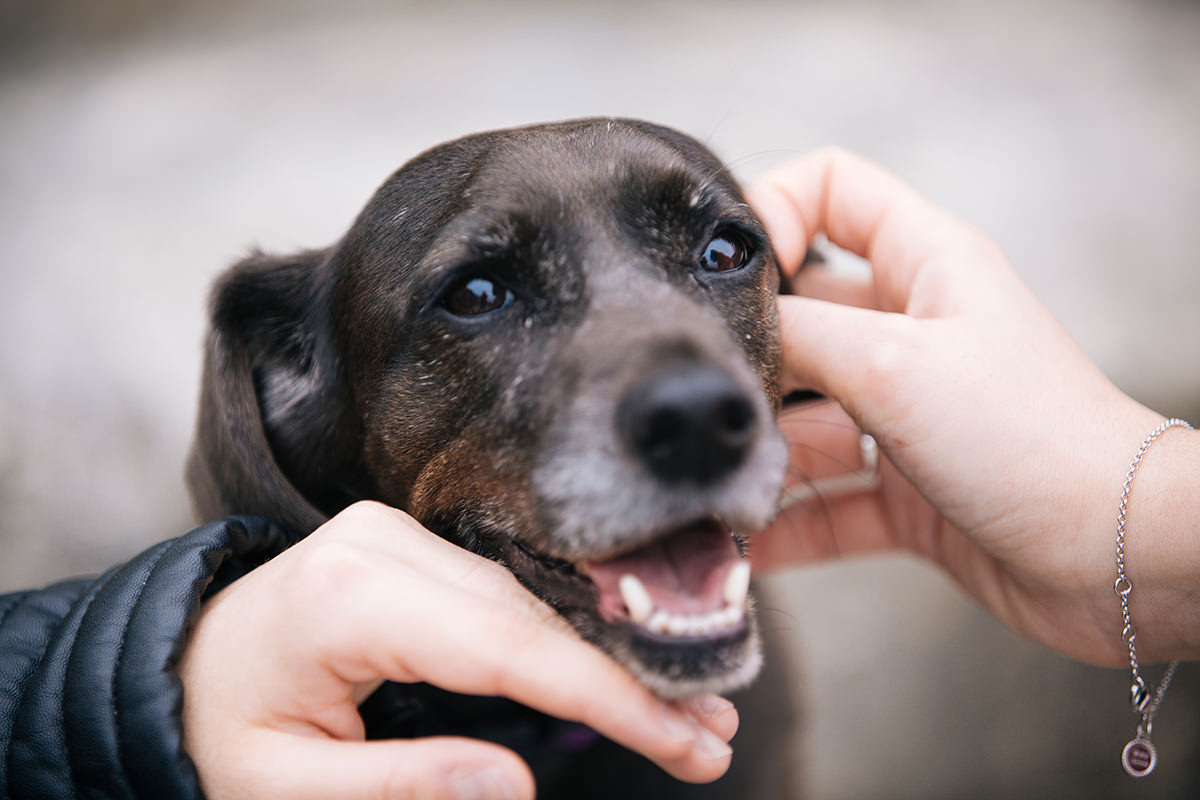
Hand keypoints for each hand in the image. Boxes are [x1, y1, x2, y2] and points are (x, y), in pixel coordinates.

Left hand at [179, 501, 737, 799]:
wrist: (182, 664)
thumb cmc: (224, 730)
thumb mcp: (284, 788)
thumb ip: (402, 786)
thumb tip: (521, 789)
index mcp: (349, 596)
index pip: (505, 646)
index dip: (603, 694)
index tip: (682, 737)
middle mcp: (384, 544)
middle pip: (533, 614)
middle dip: (626, 679)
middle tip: (710, 735)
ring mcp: (402, 534)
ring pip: (533, 597)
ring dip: (609, 657)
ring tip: (685, 713)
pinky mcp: (415, 545)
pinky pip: (509, 592)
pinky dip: (567, 638)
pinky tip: (617, 667)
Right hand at [745, 149, 1199, 665]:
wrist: (1118, 555)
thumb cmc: (1032, 437)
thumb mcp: (894, 362)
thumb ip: (797, 335)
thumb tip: (717, 333)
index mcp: (924, 265)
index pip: (831, 189)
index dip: (772, 211)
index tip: (732, 274)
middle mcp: (911, 331)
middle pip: (800, 317)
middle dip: (749, 360)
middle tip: (709, 402)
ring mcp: (906, 413)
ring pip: (806, 420)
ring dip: (762, 457)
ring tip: (719, 489)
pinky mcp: (905, 490)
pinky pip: (828, 498)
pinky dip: (789, 521)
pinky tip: (748, 545)